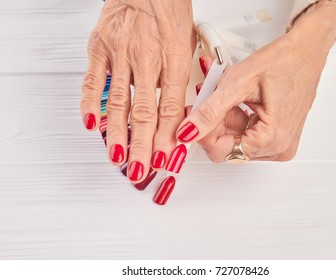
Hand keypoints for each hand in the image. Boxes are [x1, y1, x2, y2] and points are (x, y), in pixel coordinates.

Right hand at [80, 0, 195, 182]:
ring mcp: (121, 52)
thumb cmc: (169, 13)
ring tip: (119, 157)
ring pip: (118, 102)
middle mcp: (147, 56)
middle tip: (141, 169)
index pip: (171, 108)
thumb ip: (181, 82)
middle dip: (143, 146)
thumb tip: (178, 118)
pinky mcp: (99, 47)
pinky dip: (89, 105)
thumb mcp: (187, 47)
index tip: (166, 158)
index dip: (168, 137)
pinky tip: (92, 125)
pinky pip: (92, 81)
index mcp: (174, 57)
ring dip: (118, 134)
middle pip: (145, 111)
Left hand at [177, 1, 335, 161]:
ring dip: (224, 119)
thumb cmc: (283, 61)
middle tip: (210, 97)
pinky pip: (246, 136)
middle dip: (214, 123)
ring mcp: (280, 144)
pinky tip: (238, 101)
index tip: (195, 114)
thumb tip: (188, 131)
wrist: (306, 51)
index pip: (221, 152)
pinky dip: (236, 119)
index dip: (203, 133)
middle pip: (228, 148)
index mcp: (272, 139)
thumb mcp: (238, 83)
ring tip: (227, 94)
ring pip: (235, 142)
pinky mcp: (278, 138)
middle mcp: (278, 148)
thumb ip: (210, 111)